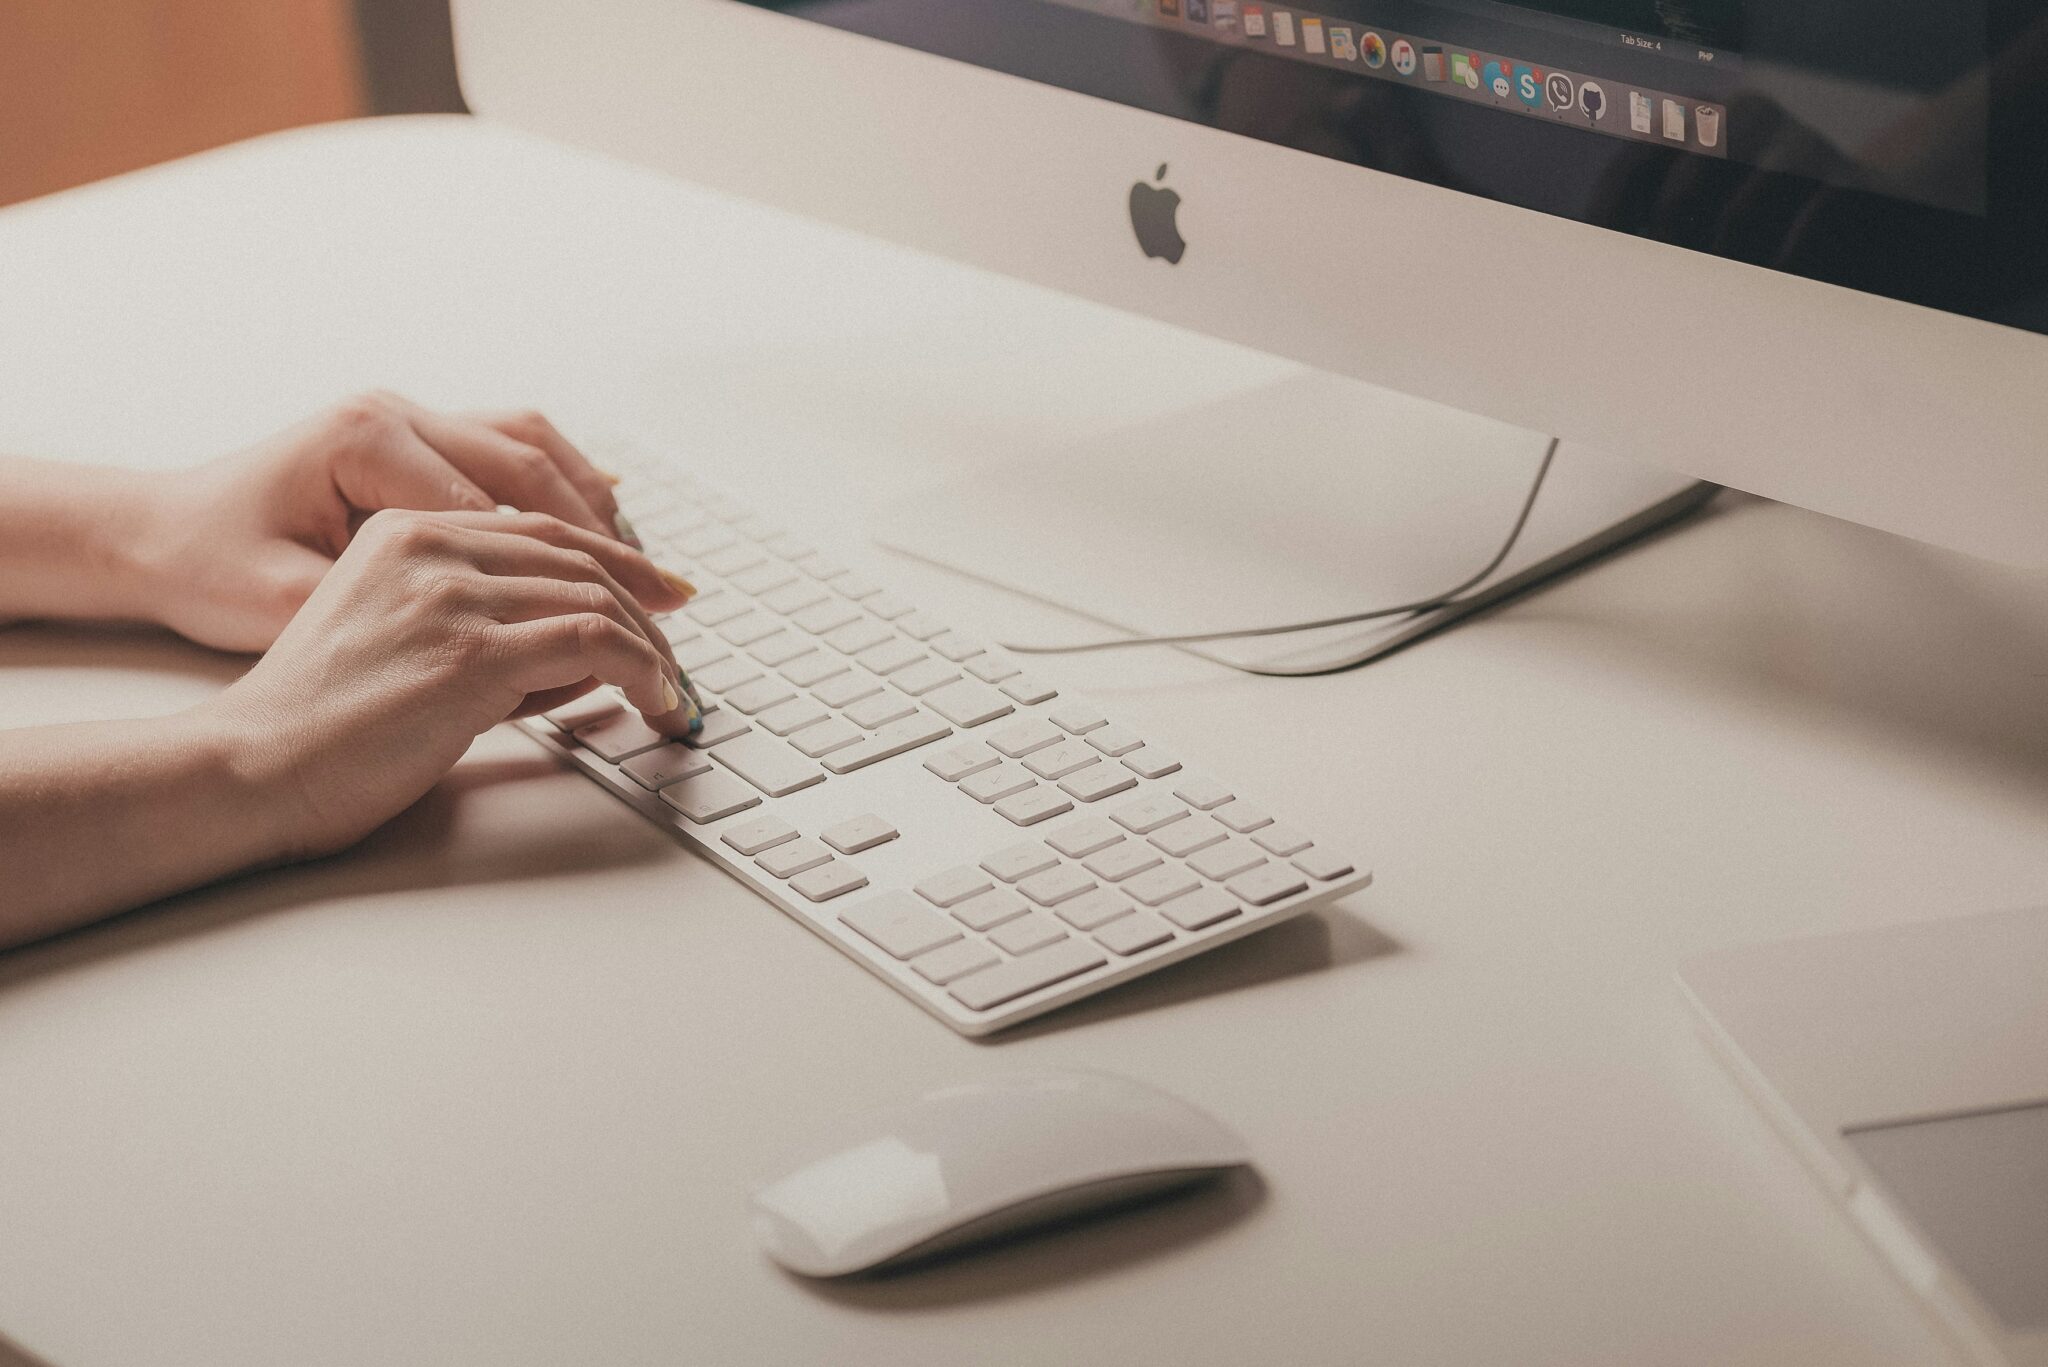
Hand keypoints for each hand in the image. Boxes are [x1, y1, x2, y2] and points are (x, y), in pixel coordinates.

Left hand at [132, 392, 674, 652]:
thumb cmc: (209, 566)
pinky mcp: (414, 433)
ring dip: (598, 503)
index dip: (568, 572)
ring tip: (647, 564)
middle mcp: (394, 412)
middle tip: (668, 595)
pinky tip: (607, 516)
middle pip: (533, 466)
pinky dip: (567, 479)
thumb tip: (493, 645)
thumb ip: (394, 613)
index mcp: (365, 440)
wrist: (153, 529)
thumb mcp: (287, 603)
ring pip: (534, 444)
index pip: (496, 508)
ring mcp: (407, 415)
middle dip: (609, 537)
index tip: (619, 624)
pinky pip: (512, 443)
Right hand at [201, 508, 698, 859]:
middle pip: (578, 558)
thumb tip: (587, 652)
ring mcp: (452, 596)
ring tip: (670, 692)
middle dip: (646, 604)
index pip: (542, 532)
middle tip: (680, 651)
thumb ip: (488, 629)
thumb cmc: (322, 725)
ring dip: (651, 648)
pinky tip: (653, 700)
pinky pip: (592, 642)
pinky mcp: (471, 652)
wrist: (255, 766)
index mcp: (406, 532)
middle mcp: (431, 547)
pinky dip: (641, 669)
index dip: (616, 560)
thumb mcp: (404, 644)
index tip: (662, 593)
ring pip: (595, 597)